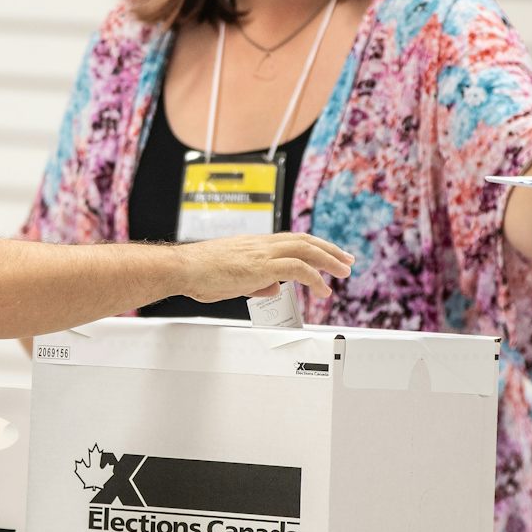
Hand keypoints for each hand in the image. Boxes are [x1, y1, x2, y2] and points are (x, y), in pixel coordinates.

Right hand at [174, 233, 354, 303]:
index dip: (313, 247)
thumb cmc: (200, 274)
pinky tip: (323, 290)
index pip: (291, 241)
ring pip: (306, 250)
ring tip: (344, 272)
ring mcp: (263, 253)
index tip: (327, 254)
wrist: (184, 268)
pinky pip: (298, 269)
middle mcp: (262, 244)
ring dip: (329, 260)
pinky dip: (315, 278)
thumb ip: (256, 283)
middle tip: (347, 260)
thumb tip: (273, 288)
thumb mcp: (233, 280)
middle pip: (304, 241)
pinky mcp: (262, 266)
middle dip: (329, 250)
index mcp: (255, 245)